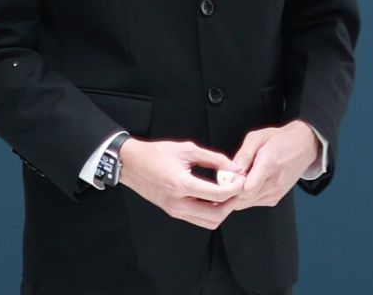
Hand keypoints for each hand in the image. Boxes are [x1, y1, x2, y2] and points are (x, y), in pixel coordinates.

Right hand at [116, 138, 240, 229]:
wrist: (131, 164)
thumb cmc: (157, 154)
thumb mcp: (188, 149)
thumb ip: (214, 159)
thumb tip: (235, 168)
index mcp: (181, 185)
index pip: (218, 195)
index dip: (235, 188)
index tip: (242, 178)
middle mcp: (177, 203)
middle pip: (215, 215)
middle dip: (232, 203)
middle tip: (238, 188)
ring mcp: (174, 210)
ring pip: (207, 222)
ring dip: (222, 210)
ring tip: (228, 193)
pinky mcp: (172, 212)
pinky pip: (197, 219)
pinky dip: (210, 212)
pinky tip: (215, 197)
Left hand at [226, 121, 320, 211]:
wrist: (304, 145)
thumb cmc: (281, 139)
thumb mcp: (258, 137)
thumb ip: (242, 155)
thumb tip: (230, 172)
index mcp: (270, 164)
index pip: (246, 189)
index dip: (232, 185)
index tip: (227, 176)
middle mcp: (275, 183)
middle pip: (242, 199)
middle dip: (231, 191)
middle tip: (230, 177)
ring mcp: (276, 193)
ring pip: (245, 204)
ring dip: (237, 194)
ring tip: (240, 178)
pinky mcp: (275, 198)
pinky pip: (252, 203)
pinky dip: (245, 196)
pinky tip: (249, 182)